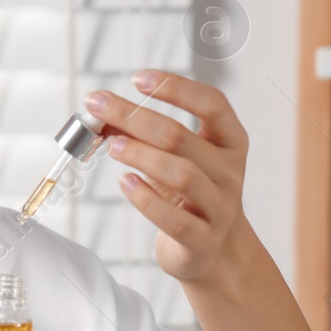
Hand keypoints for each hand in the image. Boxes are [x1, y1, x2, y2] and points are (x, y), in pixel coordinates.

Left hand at [85, 70, 249, 282]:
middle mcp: (230, 172)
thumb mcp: (176, 159)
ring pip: (181, 174)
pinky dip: (145, 198)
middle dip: (134, 118)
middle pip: (181, 137)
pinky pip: (173, 219)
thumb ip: (145, 135)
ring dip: (140, 155)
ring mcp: (220, 208)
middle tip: (100, 107)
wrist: (216, 252)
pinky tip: (125, 183)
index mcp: (230, 142)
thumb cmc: (192, 196)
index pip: (212, 103)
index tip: (138, 79)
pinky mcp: (202, 240)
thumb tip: (103, 114)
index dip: (176, 87)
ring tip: (111, 146)